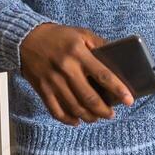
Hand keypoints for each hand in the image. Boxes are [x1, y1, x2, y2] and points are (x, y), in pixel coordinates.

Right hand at [19, 24, 134, 125]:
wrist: (25, 38)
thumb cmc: (58, 36)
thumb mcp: (81, 33)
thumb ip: (99, 44)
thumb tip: (118, 58)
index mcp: (78, 53)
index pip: (103, 75)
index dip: (117, 89)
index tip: (129, 100)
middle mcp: (66, 69)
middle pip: (89, 97)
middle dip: (104, 110)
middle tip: (111, 114)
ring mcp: (53, 81)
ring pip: (74, 107)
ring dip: (89, 116)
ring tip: (97, 117)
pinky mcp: (42, 89)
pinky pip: (56, 111)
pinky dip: (68, 119)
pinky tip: (77, 121)